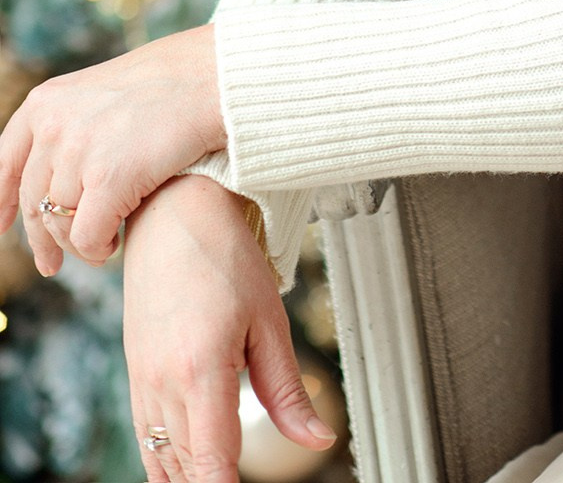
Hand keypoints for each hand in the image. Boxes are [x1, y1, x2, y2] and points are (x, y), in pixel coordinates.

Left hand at [0, 23, 223, 271]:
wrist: (215, 77)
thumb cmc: (172, 85)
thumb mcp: (103, 93)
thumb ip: (73, 126)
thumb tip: (54, 180)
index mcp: (47, 101)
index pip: (4, 161)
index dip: (0, 200)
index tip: (2, 226)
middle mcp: (54, 125)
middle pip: (33, 201)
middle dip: (42, 239)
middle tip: (52, 265)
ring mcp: (79, 151)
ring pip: (60, 224)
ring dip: (80, 242)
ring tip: (103, 244)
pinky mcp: (109, 178)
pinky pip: (87, 236)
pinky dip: (99, 247)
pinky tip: (115, 243)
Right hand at [123, 174, 336, 482]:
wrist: (173, 215)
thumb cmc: (224, 256)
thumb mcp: (269, 320)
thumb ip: (287, 390)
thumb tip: (318, 439)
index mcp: (202, 370)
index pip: (212, 462)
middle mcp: (164, 384)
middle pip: (188, 467)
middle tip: (241, 481)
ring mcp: (143, 381)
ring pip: (162, 459)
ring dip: (190, 477)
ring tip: (219, 478)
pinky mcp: (136, 374)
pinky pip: (146, 437)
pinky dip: (166, 460)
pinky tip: (187, 468)